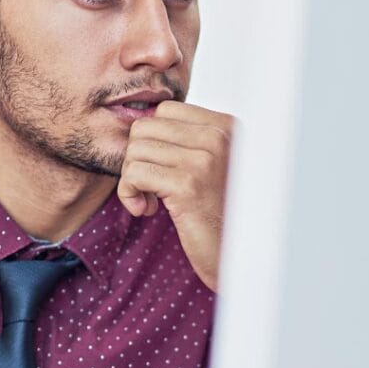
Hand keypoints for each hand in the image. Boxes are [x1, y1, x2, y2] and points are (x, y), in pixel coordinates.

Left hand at [118, 102, 233, 290]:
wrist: (239, 256)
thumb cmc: (220, 214)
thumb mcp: (211, 167)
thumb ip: (187, 141)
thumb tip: (139, 124)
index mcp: (228, 127)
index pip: (166, 111)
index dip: (152, 140)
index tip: (161, 170)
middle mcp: (220, 137)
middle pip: (146, 127)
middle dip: (137, 159)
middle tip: (150, 188)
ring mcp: (205, 160)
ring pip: (135, 150)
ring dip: (132, 179)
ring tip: (150, 201)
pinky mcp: (187, 186)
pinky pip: (134, 174)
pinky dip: (129, 193)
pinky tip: (146, 211)